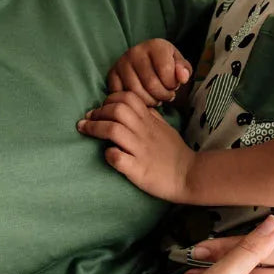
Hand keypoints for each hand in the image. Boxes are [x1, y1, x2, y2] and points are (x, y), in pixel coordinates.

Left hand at [77, 91, 195, 202]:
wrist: (189, 176)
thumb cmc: (175, 153)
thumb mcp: (165, 128)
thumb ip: (152, 116)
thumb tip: (141, 106)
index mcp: (149, 121)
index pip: (127, 97)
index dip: (109, 99)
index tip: (100, 109)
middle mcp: (143, 132)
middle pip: (116, 110)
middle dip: (97, 112)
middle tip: (87, 120)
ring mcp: (140, 151)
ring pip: (113, 130)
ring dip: (95, 128)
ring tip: (84, 130)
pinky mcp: (138, 170)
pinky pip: (118, 158)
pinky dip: (108, 155)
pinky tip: (107, 155)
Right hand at [107, 38, 191, 105]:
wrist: (145, 64)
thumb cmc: (164, 67)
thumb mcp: (178, 66)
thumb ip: (184, 70)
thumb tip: (182, 77)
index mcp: (155, 45)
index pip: (166, 72)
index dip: (172, 85)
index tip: (173, 87)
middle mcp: (136, 51)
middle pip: (151, 84)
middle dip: (162, 96)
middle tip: (165, 97)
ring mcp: (121, 63)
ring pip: (137, 93)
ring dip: (150, 102)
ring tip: (156, 99)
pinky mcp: (111, 76)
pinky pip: (123, 97)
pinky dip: (135, 103)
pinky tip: (142, 100)